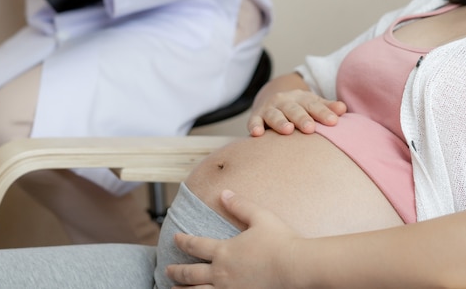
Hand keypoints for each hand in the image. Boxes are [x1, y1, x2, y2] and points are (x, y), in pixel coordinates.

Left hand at [166, 190, 300, 288]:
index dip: (183, 241)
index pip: (195, 245)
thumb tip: (224, 193)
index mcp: (224, 250)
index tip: (175, 238)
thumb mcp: (260, 217)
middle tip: (168, 270)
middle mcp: (221, 273)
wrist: (297, 267)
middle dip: (176, 271)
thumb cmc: (282, 241)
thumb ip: (240, 205)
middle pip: (190, 273)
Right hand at [248, 89, 346, 135]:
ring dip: (280, 122)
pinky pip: (254, 121)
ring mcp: (270, 108)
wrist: (273, 100)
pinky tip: (257, 133)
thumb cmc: (300, 108)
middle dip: (302, 118)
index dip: (323, 113)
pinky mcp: (256, 116)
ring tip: (288, 130)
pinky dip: (254, 126)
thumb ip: (327, 107)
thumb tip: (343, 109)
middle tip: (310, 128)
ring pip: (274, 114)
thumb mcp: (313, 104)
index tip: (333, 122)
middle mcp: (285, 101)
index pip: (314, 105)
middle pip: (294, 109)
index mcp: (302, 98)